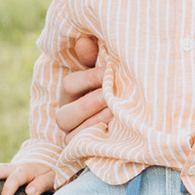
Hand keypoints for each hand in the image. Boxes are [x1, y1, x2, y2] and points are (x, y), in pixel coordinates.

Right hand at [0, 151, 60, 194]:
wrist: (47, 165)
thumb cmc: (49, 175)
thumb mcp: (51, 179)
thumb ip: (41, 184)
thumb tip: (29, 192)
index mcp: (25, 170)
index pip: (15, 178)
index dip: (8, 189)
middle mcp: (13, 168)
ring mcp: (6, 171)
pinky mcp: (2, 176)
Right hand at [50, 28, 108, 142]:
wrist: (129, 125)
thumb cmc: (114, 90)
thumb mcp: (103, 73)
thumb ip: (93, 57)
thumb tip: (85, 40)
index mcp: (70, 94)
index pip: (69, 85)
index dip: (88, 78)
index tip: (110, 72)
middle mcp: (67, 116)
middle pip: (64, 116)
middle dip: (89, 104)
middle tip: (111, 97)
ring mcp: (74, 137)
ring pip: (74, 135)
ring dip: (96, 123)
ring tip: (117, 114)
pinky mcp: (84, 153)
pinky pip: (86, 151)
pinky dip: (100, 142)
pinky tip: (118, 133)